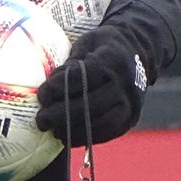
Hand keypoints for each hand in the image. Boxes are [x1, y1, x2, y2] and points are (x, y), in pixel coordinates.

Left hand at [35, 27, 150, 145]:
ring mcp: (131, 102)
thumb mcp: (87, 43)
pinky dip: (88, 137)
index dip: (61, 87)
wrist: (138, 53)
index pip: (85, 76)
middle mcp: (124, 83)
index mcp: (113, 58)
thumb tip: (49, 87)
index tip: (43, 94)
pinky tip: (69, 137)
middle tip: (42, 120)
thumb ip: (71, 63)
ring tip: (53, 131)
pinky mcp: (131, 117)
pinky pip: (110, 131)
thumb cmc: (103, 46)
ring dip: (75, 130)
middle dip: (63, 114)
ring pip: (103, 121)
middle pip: (92, 103)